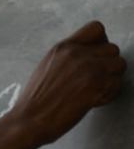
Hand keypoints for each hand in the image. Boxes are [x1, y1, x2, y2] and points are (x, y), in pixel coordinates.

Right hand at [12, 21, 126, 145]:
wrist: (29, 119)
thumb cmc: (35, 100)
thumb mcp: (46, 67)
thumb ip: (68, 57)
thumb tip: (87, 56)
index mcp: (63, 48)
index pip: (96, 29)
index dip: (101, 42)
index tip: (96, 55)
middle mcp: (77, 55)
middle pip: (112, 49)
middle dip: (108, 64)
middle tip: (96, 79)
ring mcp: (89, 69)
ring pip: (119, 65)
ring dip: (111, 78)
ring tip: (96, 90)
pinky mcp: (97, 87)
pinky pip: (117, 85)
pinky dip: (109, 94)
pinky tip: (93, 100)